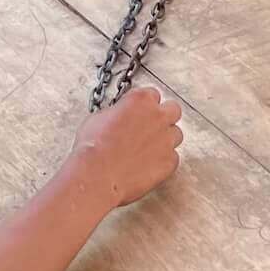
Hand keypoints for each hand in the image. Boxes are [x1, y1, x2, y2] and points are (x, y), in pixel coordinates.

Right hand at [71, 85, 184, 208]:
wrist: (96, 175)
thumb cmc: (93, 147)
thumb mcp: (99, 117)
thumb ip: (119, 111)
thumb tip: (120, 116)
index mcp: (141, 100)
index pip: (152, 95)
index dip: (145, 105)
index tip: (140, 113)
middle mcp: (159, 116)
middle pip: (173, 109)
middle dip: (164, 117)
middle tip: (151, 128)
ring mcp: (167, 139)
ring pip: (176, 134)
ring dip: (166, 139)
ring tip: (148, 150)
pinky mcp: (170, 161)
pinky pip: (173, 158)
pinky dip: (164, 161)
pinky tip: (148, 166)